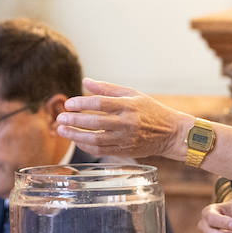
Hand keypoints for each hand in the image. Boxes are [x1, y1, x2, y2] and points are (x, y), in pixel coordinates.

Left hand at [56, 78, 186, 159]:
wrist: (171, 133)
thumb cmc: (150, 110)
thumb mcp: (132, 94)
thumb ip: (107, 88)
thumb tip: (85, 80)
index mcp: (128, 106)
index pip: (100, 103)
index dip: (82, 103)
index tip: (69, 103)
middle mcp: (127, 123)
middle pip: (96, 122)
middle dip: (75, 121)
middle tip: (60, 118)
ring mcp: (126, 139)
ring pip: (96, 139)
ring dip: (76, 136)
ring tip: (62, 130)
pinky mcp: (124, 151)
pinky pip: (101, 150)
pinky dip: (86, 146)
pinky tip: (76, 140)